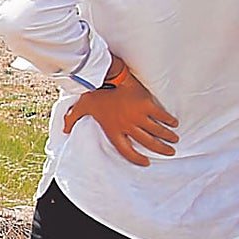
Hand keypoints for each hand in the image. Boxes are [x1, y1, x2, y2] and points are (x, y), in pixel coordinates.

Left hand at [63, 73, 177, 166]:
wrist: (105, 77)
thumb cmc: (93, 93)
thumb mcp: (81, 108)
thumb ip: (72, 120)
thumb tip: (64, 131)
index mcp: (113, 130)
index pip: (126, 150)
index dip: (136, 158)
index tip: (145, 162)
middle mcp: (127, 126)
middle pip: (147, 142)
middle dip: (160, 149)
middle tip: (169, 152)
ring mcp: (138, 116)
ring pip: (157, 131)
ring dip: (167, 136)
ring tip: (174, 140)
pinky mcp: (147, 105)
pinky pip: (161, 116)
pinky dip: (169, 120)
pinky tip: (174, 123)